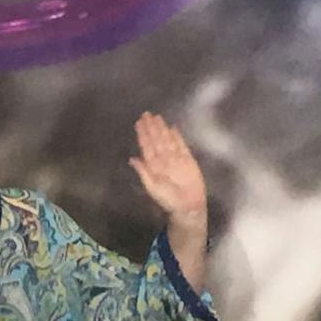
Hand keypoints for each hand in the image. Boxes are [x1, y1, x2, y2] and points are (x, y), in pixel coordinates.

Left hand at [128, 112, 207, 231]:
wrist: (188, 206)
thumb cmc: (168, 200)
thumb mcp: (152, 187)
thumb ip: (143, 172)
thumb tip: (132, 159)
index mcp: (153, 165)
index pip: (146, 146)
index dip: (142, 134)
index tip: (138, 123)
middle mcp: (163, 159)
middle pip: (156, 139)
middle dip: (151, 127)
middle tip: (146, 114)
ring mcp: (175, 158)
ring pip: (167, 140)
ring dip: (162, 128)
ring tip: (157, 117)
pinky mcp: (188, 159)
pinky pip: (181, 145)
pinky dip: (177, 137)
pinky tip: (172, 128)